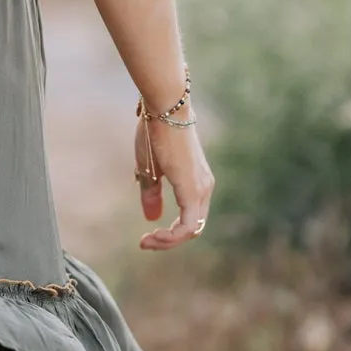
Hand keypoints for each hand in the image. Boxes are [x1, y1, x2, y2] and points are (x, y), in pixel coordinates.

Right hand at [135, 116, 214, 251]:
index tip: (146, 233)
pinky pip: (187, 226)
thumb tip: (152, 217)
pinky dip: (171, 236)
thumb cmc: (155, 131)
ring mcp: (201, 189)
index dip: (170, 232)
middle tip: (145, 242)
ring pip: (191, 230)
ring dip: (168, 241)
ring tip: (147, 241)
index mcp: (196, 181)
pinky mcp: (193, 190)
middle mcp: (204, 187)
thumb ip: (151, 192)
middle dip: (168, 240)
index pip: (189, 218)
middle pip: (192, 227)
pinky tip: (153, 235)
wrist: (164, 108)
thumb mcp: (149, 167)